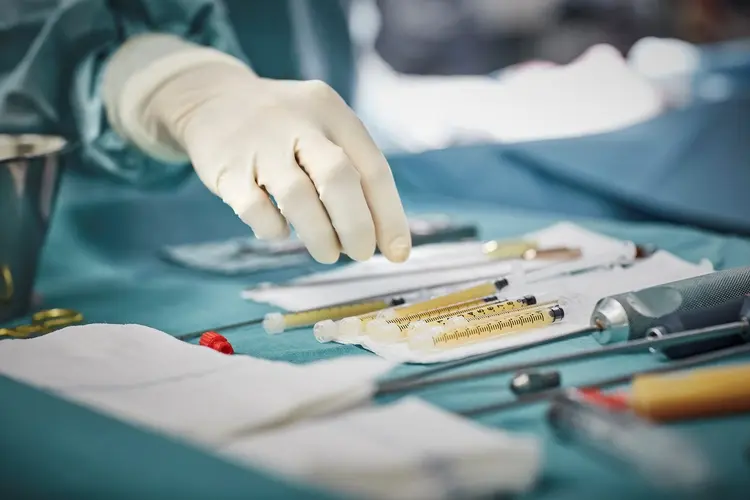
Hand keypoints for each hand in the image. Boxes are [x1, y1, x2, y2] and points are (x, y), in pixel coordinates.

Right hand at [152, 63, 410, 263]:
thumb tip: (382, 238)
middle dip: (356, 226)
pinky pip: (255, 209)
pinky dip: (275, 229)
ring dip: (320, 236)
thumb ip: (352, 172)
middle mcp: (298, 122)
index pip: (372, 168)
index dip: (389, 216)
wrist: (212, 99)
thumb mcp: (322, 128)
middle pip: (339, 177)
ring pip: (298, 196)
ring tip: (327, 253)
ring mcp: (259, 144)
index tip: (398, 252)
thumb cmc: (284, 128)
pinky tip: (280, 231)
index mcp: (332, 112)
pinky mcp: (226, 168)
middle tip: (360, 254)